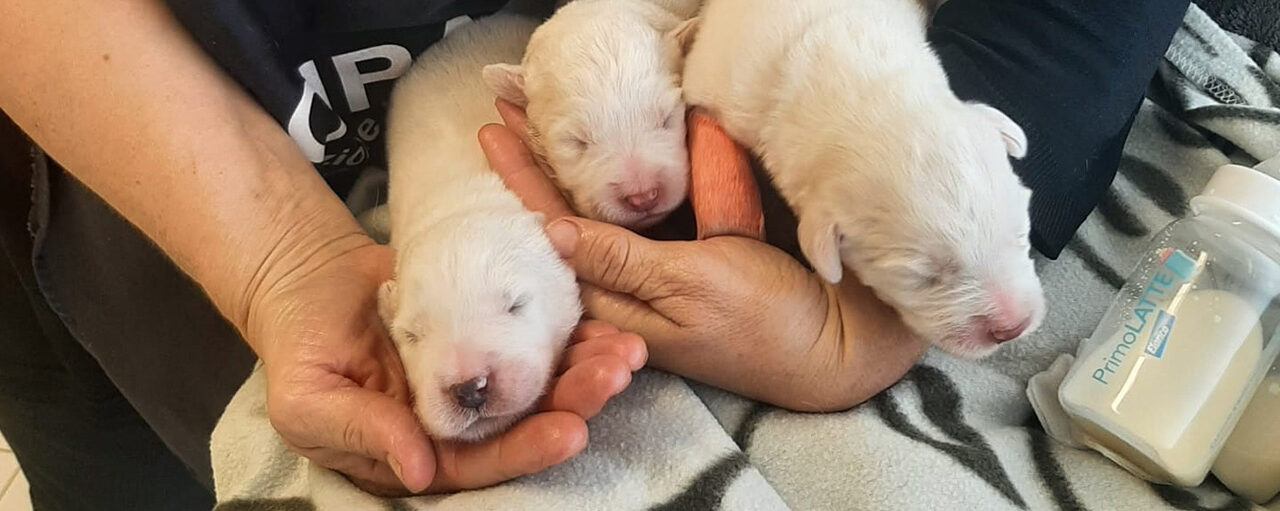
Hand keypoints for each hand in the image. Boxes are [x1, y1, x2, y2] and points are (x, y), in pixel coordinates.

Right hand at [246, 237, 645, 495]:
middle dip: (577, 401)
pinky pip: (535, 328)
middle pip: (529, 419)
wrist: (307, 280)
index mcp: (424, 451)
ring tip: (624, 348)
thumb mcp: (310, 400)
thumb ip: (364, 434)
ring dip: (586, 364)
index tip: (571, 430)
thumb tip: (420, 470)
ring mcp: (481, 370)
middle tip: (615, 374)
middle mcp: (464, 418)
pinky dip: (569, 322)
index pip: (485, 461)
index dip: (528, 448)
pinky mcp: (491, 325)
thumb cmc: (300, 349)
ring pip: (543, 376)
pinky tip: (600, 311)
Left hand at [481, 99, 927, 410]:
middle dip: (538, 165)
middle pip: (570, 216)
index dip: (523, 182)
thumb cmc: (765, 323)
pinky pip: (647, 215)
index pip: (554, 235)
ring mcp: (659, 273)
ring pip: (605, 211)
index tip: (494, 133)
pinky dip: (625, 180)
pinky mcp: (691, 259)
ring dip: (576, 163)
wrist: (836, 342)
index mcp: (617, 306)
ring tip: (541, 116)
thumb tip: (550, 230)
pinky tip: (602, 149)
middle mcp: (628, 289)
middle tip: (508, 110)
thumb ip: (623, 260)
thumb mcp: (691, 286)